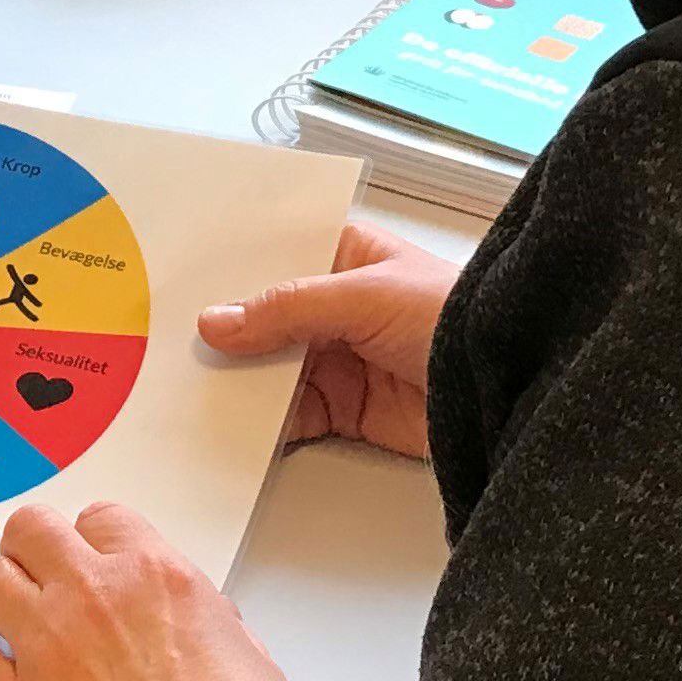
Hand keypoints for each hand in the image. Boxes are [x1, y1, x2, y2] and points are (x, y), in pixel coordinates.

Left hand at [0, 500, 308, 680]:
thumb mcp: (254, 664)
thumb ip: (215, 628)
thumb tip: (205, 626)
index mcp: (158, 578)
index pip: (103, 520)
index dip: (92, 540)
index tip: (88, 559)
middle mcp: (95, 596)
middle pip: (31, 531)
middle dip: (27, 549)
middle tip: (29, 574)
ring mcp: (46, 646)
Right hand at [195, 220, 455, 459]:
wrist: (510, 390)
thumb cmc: (458, 318)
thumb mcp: (367, 296)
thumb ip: (289, 308)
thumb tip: (220, 320)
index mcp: (349, 257)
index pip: (277, 257)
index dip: (233, 272)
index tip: (183, 283)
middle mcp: (340, 307)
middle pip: (266, 320)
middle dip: (226, 333)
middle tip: (170, 342)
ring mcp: (341, 360)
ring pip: (271, 370)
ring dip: (237, 380)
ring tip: (188, 385)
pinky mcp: (347, 410)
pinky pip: (291, 415)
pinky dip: (262, 422)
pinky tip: (229, 422)